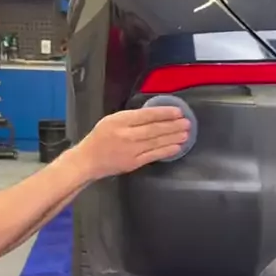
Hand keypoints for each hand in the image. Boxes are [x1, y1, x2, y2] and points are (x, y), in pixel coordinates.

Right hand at [76, 106, 190, 180]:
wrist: (88, 160)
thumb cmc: (99, 138)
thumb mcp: (111, 120)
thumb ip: (130, 118)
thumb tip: (154, 115)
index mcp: (120, 121)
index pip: (146, 115)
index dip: (164, 113)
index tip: (178, 112)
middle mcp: (127, 135)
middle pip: (154, 129)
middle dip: (173, 126)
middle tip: (187, 122)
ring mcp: (131, 150)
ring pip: (156, 142)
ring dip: (173, 138)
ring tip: (186, 133)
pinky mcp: (134, 163)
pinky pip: (153, 155)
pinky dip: (166, 151)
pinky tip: (177, 147)